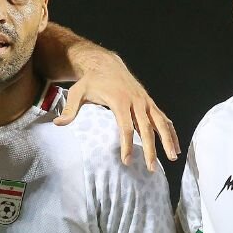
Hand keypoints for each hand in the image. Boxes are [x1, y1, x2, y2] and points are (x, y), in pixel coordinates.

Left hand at [54, 56, 178, 170]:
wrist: (106, 64)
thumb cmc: (91, 81)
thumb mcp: (77, 92)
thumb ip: (70, 109)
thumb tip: (58, 124)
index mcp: (120, 100)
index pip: (126, 127)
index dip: (127, 145)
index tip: (126, 161)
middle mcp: (136, 101)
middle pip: (146, 128)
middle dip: (150, 149)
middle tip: (150, 168)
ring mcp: (145, 101)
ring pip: (160, 123)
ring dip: (167, 140)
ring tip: (172, 158)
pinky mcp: (149, 102)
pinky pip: (163, 118)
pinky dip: (170, 131)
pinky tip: (175, 145)